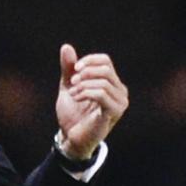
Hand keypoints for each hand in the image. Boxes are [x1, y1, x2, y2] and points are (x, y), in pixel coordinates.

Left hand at [55, 44, 128, 159]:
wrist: (70, 138)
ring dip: (83, 85)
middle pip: (106, 69)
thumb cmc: (72, 115)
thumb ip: (69, 69)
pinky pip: (102, 93)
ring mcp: (120, 102)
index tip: (74, 69)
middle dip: (86, 72)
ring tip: (72, 94)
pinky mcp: (114, 112)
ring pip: (104, 81)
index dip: (89, 61)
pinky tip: (77, 98)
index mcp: (111, 83)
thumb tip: (66, 47)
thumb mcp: (69, 87)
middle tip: (72, 83)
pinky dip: (86, 92)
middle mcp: (120, 91)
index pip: (105, 61)